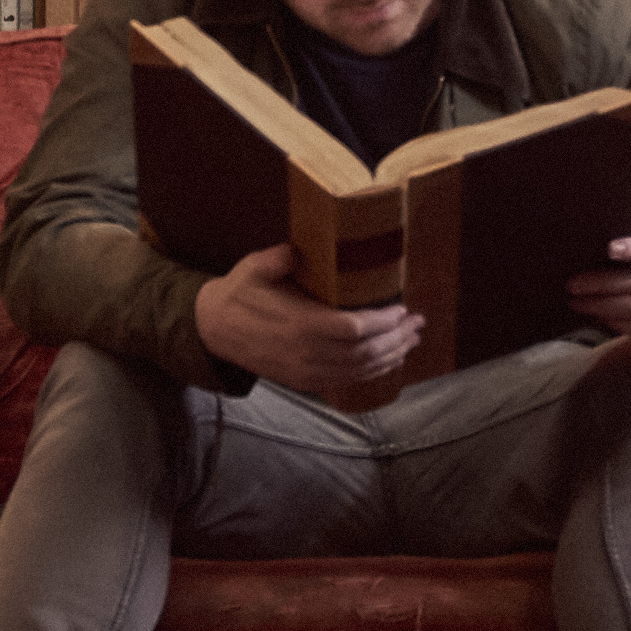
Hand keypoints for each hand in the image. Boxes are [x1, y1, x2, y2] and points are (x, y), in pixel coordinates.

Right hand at [196, 242, 423, 407]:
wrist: (212, 330)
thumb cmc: (238, 293)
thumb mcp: (254, 268)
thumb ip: (278, 258)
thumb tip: (297, 248)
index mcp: (298, 324)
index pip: (354, 328)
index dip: (383, 322)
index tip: (402, 308)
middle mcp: (306, 354)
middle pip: (364, 352)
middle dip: (396, 339)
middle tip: (417, 324)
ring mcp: (305, 372)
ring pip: (358, 371)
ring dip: (390, 358)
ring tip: (410, 342)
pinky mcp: (303, 382)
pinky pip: (345, 382)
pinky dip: (370, 373)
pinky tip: (386, 361)